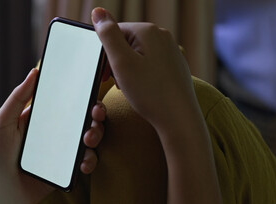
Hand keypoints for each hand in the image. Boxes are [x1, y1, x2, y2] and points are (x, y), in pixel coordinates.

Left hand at [0, 68, 105, 203]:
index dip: (80, 93)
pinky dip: (90, 160)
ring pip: (90, 136)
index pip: (65, 100)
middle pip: (84, 116)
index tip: (89, 88)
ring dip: (96, 134)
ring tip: (88, 139)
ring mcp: (64, 150)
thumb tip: (34, 72)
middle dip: (95, 112)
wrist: (3, 193)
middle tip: (95, 114)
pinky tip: (83, 163)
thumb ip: (17, 98)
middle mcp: (56, 131)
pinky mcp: (68, 168)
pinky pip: (87, 161)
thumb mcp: (2, 123)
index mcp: (41, 117)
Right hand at [91, 8, 199, 130]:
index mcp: (148, 30)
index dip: (105, 55)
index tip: (105, 75)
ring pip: (136, 55)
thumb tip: (97, 11)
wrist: (178, 118)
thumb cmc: (149, 92)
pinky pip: (148, 65)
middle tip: (118, 83)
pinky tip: (143, 90)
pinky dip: (140, 76)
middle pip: (125, 43)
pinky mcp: (174, 65)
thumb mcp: (121, 62)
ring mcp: (170, 50)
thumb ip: (107, 34)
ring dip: (127, 70)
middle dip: (116, 63)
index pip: (113, 33)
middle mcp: (162, 35)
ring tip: (131, 88)